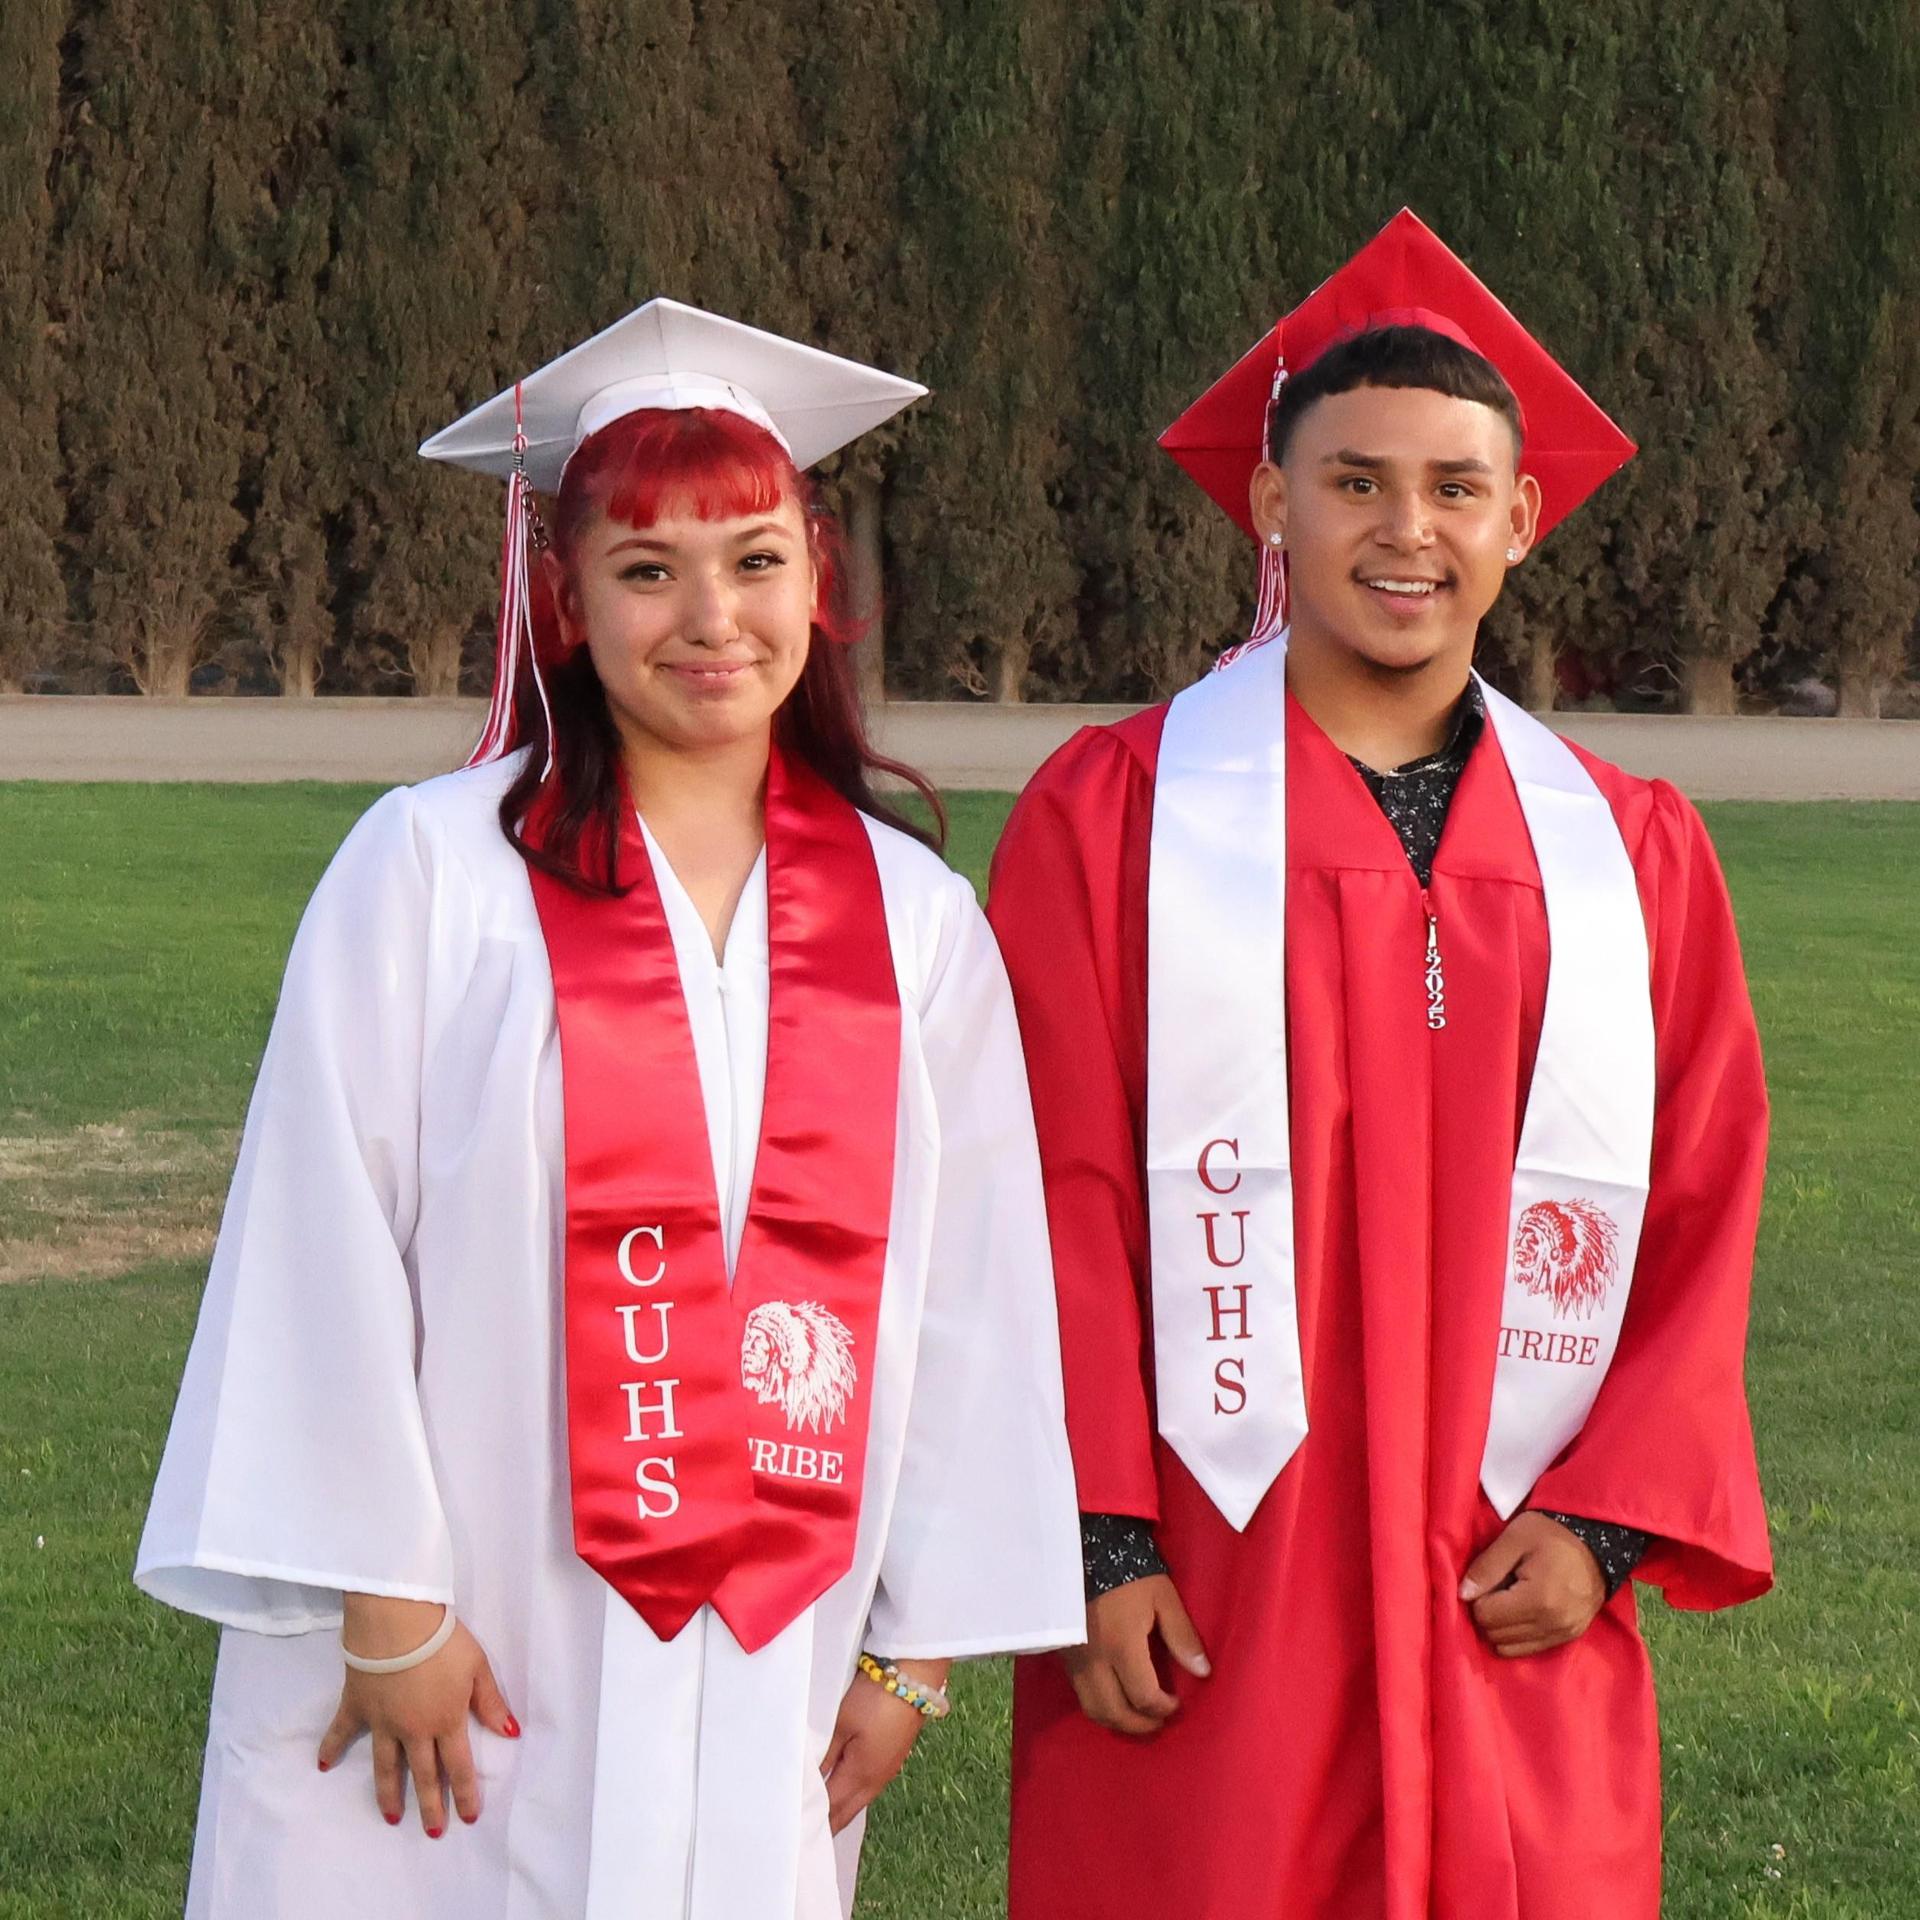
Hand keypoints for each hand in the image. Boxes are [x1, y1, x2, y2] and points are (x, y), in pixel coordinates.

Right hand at [317, 1596, 519, 1834]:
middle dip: (430, 1807)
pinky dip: (330, 1748)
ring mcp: (382, 1722)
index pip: (459, 1766)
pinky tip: (323, 1766)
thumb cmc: (443, 1641)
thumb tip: (511, 1734)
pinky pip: (341, 1732)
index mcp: (446, 1721)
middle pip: (424, 1775)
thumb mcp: (478, 1667)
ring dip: (389, 1794)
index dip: (466, 1794)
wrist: (397, 1622)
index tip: (469, 1818)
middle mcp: (413, 1730)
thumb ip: (491, 1703)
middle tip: (433, 1833)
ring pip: (386, 1767)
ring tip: (392, 1818)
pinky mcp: (356, 1706)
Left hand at [819, 1660, 944, 1833]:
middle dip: (826, 1824)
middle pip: (846, 1811)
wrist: (914, 1677)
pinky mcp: (892, 1758)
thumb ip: (824, 1754)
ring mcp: (887, 1770)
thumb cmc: (873, 1698)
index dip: (813, 1821)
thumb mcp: (842, 1722)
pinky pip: (866, 1788)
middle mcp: (876, 1781)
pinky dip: (850, 1795)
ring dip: (838, 1809)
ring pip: (857, 1801)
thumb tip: (810, 1781)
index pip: (831, 1809)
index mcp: (861, 1776)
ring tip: (817, 1813)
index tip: (794, 1832)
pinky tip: (840, 1790)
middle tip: (802, 1831)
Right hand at [1063, 1573, 1209, 1737]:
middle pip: (1114, 1712)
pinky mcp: (1063, 1654)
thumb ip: (1182, 1636)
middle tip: (1158, 1720)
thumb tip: (1202, 1672)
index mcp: (1122, 1647)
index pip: (1144, 1698)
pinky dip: (1099, 1704)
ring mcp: (1075, 1659)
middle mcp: (1095, 1661)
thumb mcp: (1163, 1598)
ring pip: (1092, 1708)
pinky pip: (1080, 1693)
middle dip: (1140, 1724)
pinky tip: (1114, 1695)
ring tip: (1137, 1714)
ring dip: (1117, 1720)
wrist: (1087, 1547)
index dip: (1163, 1708)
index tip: (1176, 1703)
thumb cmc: (1131, 1573)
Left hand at [1462, 1512, 1606, 1657]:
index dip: (1478, 1598)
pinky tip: (1521, 1612)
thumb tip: (1462, 1595)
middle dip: (1487, 1614)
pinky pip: (1530, 1649)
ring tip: (1508, 1600)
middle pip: (1496, 1635)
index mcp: (1538, 1600)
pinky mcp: (1569, 1638)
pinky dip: (1517, 1636)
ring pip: (1510, 1648)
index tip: (1487, 1581)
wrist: (1597, 1543)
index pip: (1487, 1617)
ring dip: (1501, 1627)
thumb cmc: (1551, 1535)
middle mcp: (1552, 1625)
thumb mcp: (1514, 1539)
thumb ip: (1486, 1567)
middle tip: (1495, 1589)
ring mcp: (1563, 1634)